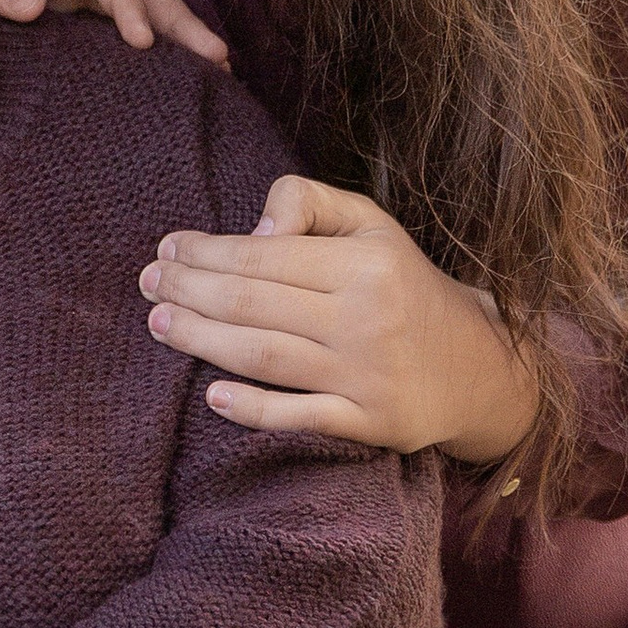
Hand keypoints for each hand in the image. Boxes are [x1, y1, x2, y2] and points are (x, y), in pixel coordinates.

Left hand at [0, 0, 228, 66]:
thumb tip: (37, 5)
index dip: (126, 4)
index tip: (142, 41)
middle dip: (180, 21)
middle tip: (219, 58)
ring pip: (138, 10)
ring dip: (177, 35)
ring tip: (218, 71)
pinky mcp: (66, 20)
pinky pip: (115, 32)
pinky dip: (150, 49)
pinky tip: (172, 78)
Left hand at [141, 172, 542, 464]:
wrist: (478, 366)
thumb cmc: (404, 285)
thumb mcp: (371, 226)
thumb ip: (308, 203)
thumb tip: (251, 230)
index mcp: (366, 264)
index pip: (264, 256)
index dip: (206, 252)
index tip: (168, 248)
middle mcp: (366, 318)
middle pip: (253, 303)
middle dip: (189, 291)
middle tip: (148, 284)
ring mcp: (367, 376)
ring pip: (264, 356)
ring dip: (201, 340)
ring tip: (159, 323)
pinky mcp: (370, 424)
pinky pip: (299, 416)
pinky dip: (253, 409)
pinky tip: (212, 395)